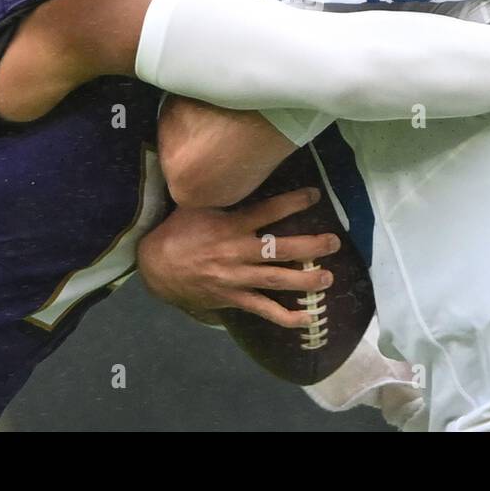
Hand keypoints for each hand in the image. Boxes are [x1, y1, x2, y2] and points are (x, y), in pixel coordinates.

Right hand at [136, 187, 340, 328]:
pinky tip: (307, 318)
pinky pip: (263, 310)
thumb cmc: (178, 230)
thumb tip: (242, 173)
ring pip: (277, 281)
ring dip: (306, 280)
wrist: (155, 267)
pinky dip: (286, 316)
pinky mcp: (234, 299)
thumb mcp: (197, 205)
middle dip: (311, 246)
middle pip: (281, 250)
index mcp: (231, 226)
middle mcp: (237, 253)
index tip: (315, 196)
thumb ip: (223, 195)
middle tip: (334, 242)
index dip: (294, 202)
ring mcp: (237, 279)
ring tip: (328, 278)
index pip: (268, 211)